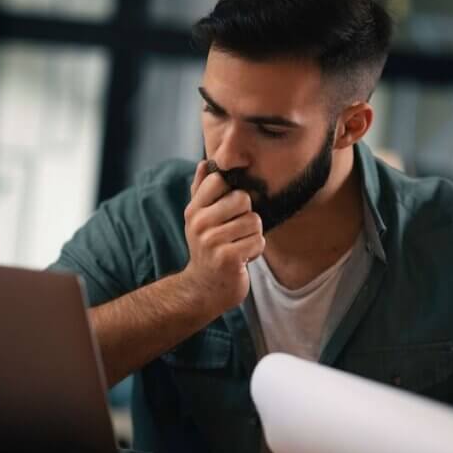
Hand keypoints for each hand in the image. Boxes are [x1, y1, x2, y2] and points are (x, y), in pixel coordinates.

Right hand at [180, 160, 264, 315]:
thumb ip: (202, 191)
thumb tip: (204, 163)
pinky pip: (258, 241)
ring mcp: (211, 241)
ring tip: (238, 246)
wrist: (204, 289)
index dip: (233, 193)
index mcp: (194, 210)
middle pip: (243, 199)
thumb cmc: (208, 249)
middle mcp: (199, 223)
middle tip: (236, 233)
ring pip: (254, 221)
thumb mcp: (200, 219)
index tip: (229, 211)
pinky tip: (243, 258)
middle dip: (247, 216)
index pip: (220, 180)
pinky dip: (256, 251)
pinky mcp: (227, 258)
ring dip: (253, 236)